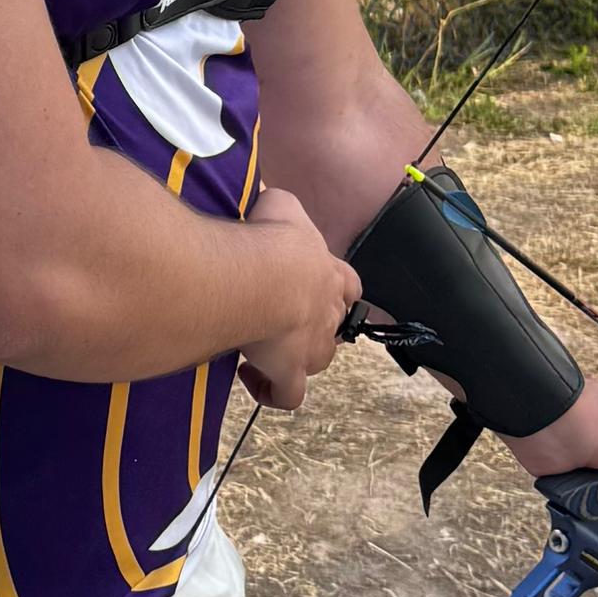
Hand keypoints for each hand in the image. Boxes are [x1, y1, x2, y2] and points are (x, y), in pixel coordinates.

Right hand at [235, 186, 363, 415]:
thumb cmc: (269, 238)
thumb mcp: (280, 205)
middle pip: (334, 323)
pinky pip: (289, 394)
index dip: (332, 287)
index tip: (304, 285)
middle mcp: (328, 311)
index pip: (346, 283)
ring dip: (296, 356)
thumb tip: (266, 202)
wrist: (260, 275)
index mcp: (329, 273)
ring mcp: (313, 345)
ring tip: (265, 346)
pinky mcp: (290, 371)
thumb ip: (280, 207)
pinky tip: (251, 378)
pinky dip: (273, 391)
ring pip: (319, 359)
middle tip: (279, 315)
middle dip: (313, 322)